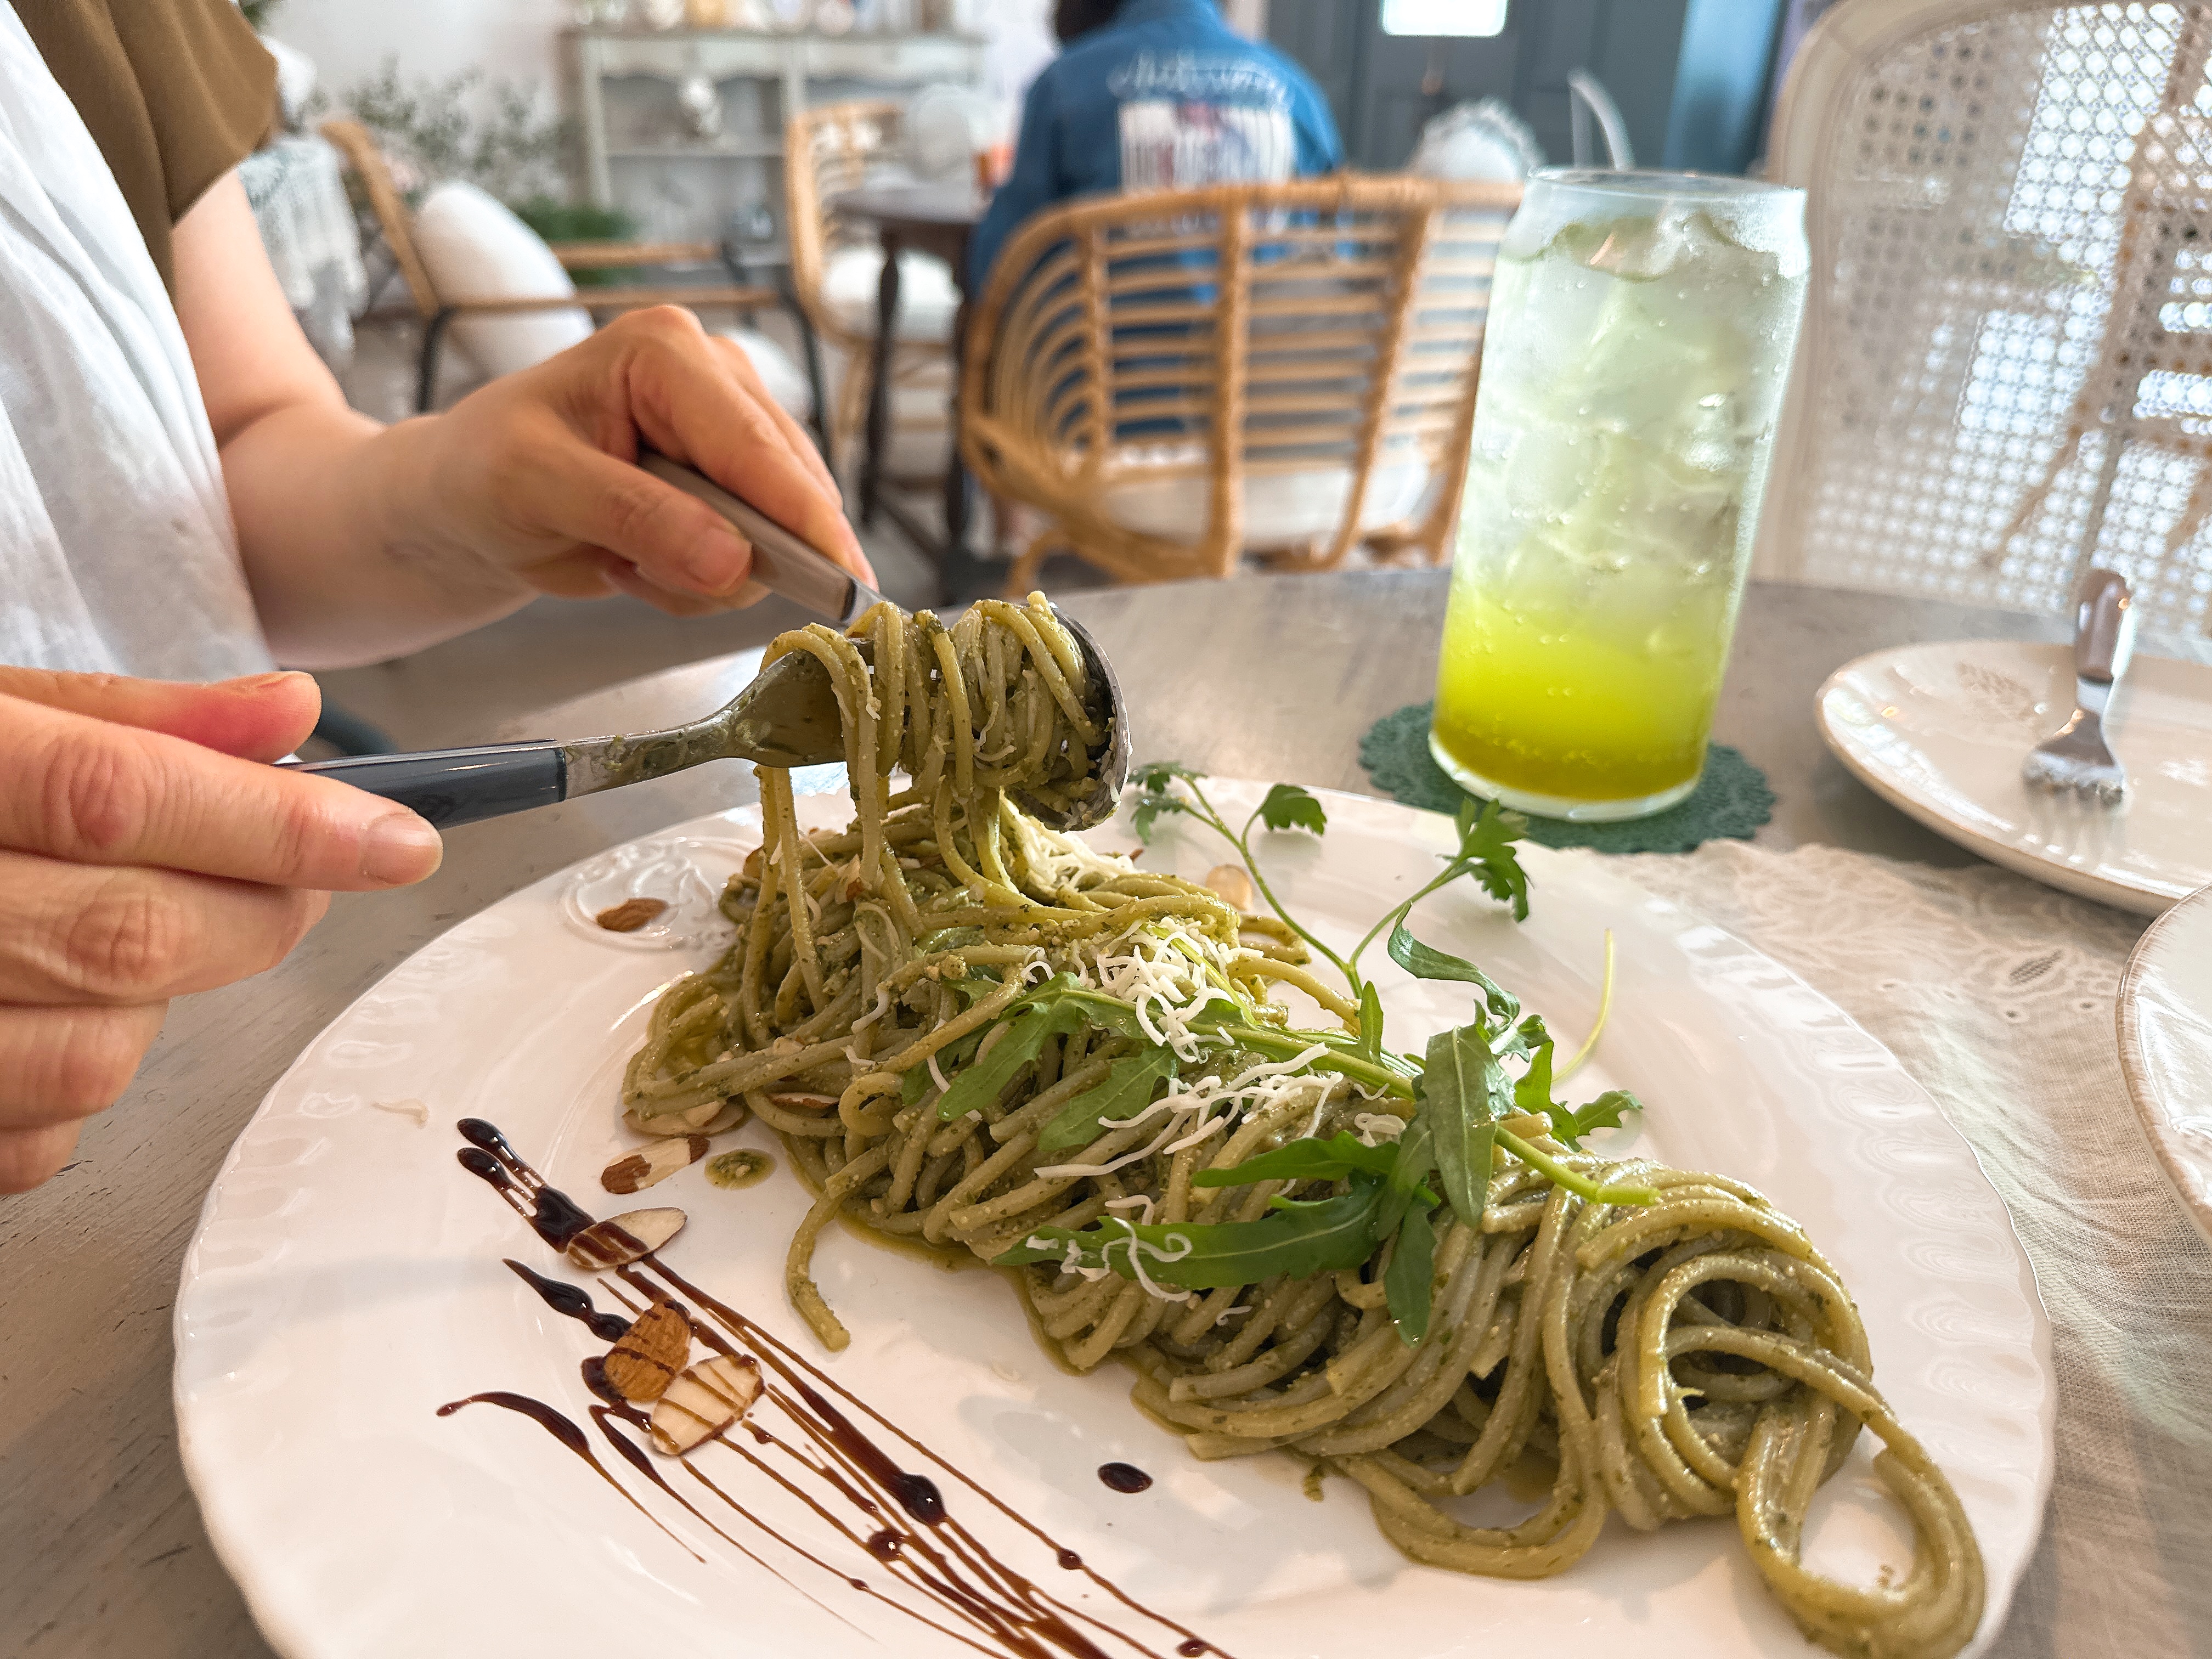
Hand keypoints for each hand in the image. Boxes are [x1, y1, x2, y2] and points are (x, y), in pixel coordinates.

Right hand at [0, 669, 444, 1192]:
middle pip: (132, 936)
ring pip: (99, 1055)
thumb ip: (128, 719)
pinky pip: (35, 1138)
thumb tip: (288, 717)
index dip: (280, 822)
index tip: (402, 839)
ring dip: (156, 1001)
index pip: (120, 795)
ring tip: (119, 929)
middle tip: (296, 872)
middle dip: (258, 910)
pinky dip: (75, 1083)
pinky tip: (42, 1007)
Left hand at [385, 306, 873, 616]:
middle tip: (634, 570)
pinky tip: (639, 558)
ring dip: (706, 573)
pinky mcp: (736, 477)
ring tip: (622, 557)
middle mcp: (716, 375)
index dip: (803, 520)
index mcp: (666, 351)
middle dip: (730, 556)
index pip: (754, 447)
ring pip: (779, 532)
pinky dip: (702, 579)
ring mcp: (733, 426)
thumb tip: (735, 563)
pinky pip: (758, 554)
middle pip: (785, 489)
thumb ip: (638, 519)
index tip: (846, 585)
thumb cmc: (482, 473)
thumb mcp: (537, 490)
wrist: (464, 498)